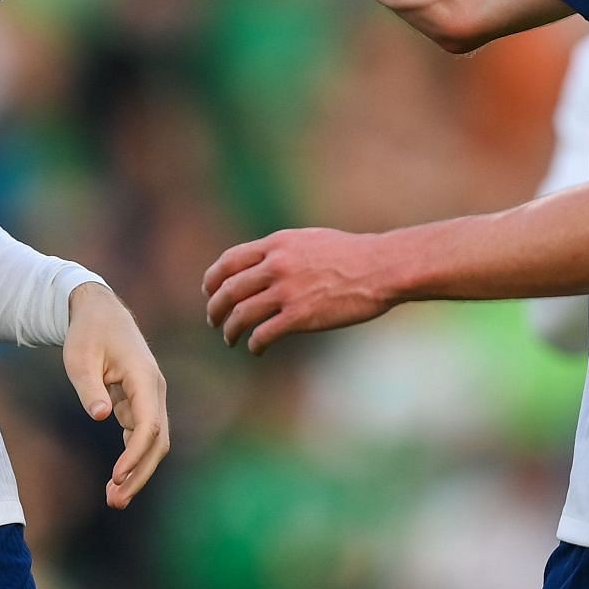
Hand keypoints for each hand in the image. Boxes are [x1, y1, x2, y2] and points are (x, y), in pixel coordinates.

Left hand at [62, 283, 169, 508]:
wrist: (100, 312)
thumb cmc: (88, 333)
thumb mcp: (79, 357)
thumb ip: (89, 387)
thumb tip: (100, 416)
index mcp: (144, 377)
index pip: (149, 423)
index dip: (135, 454)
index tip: (116, 475)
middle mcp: (154, 389)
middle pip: (158, 440)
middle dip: (139, 473)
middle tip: (115, 500)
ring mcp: (150, 397)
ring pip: (154, 442)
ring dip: (138, 471)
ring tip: (114, 497)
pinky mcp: (140, 403)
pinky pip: (143, 436)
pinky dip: (133, 458)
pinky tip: (117, 478)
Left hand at [202, 227, 396, 354]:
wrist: (380, 268)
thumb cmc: (350, 254)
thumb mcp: (309, 240)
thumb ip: (282, 251)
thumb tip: (261, 264)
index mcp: (277, 244)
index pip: (229, 261)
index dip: (213, 279)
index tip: (209, 292)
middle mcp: (276, 265)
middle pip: (228, 289)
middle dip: (216, 308)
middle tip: (214, 320)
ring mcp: (287, 291)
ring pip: (241, 314)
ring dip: (230, 330)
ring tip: (230, 338)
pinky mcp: (299, 316)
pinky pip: (264, 334)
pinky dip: (254, 344)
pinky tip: (256, 348)